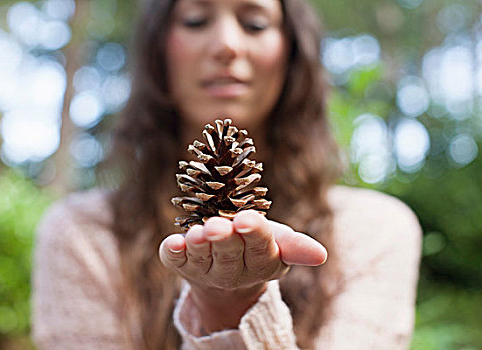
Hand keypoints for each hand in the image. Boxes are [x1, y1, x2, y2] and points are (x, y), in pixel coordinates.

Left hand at [158, 210, 326, 332]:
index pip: (260, 248)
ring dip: (199, 245)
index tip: (247, 219)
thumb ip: (295, 245)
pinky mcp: (181, 264)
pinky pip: (175, 261)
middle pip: (229, 254)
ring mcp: (204, 269)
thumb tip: (321, 255)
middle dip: (224, 239)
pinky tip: (171, 244)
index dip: (254, 234)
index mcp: (261, 263)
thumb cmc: (254, 245)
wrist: (224, 270)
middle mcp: (232, 271)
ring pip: (202, 258)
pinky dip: (172, 252)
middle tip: (218, 225)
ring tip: (198, 232)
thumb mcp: (277, 242)